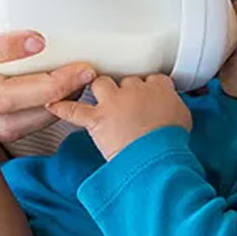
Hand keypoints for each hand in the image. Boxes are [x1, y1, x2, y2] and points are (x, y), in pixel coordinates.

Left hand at [47, 75, 191, 159]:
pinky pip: (74, 110)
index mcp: (159, 87)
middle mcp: (134, 89)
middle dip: (124, 90)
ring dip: (99, 90)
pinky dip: (62, 108)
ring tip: (99, 98)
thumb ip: (174, 107)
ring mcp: (114, 102)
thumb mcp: (183, 118)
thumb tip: (170, 110)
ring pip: (101, 83)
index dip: (147, 88)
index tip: (146, 96)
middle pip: (125, 80)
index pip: (151, 78)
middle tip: (125, 103)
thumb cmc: (171, 142)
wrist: (157, 157)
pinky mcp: (97, 118)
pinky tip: (53, 104)